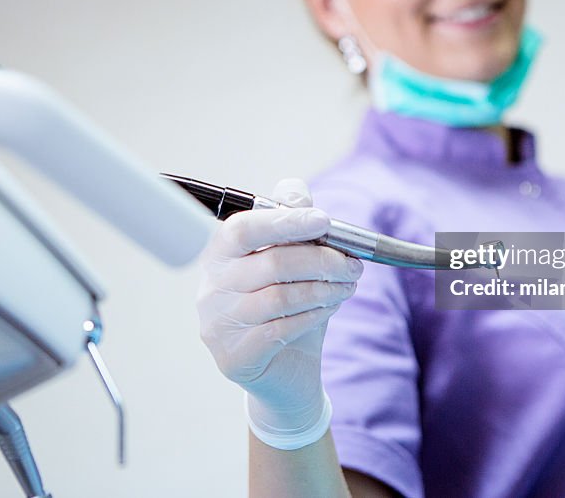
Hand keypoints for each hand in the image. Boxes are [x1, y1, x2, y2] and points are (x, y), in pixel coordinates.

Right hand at [196, 178, 362, 448]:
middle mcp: (210, 289)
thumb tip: (294, 191)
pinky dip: (314, 315)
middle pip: (272, 263)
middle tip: (353, 265)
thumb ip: (291, 223)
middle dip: (322, 260)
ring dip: (324, 289)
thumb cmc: (287, 308)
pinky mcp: (234, 357)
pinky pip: (282, 329)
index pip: (244, 229)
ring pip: (281, 297)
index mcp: (219, 255)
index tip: (324, 221)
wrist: (284, 373)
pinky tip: (329, 308)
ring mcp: (217, 326)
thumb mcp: (293, 261)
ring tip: (347, 286)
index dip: (285, 221)